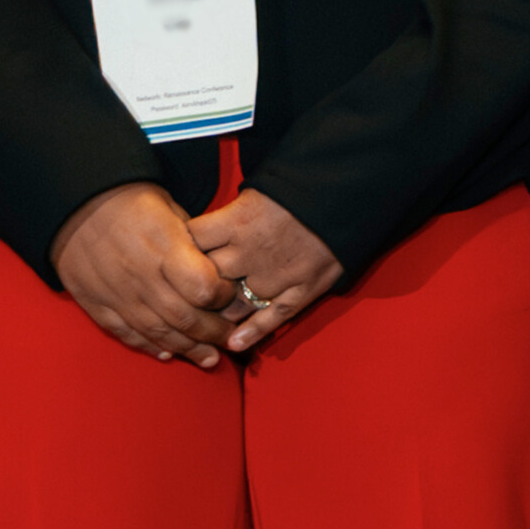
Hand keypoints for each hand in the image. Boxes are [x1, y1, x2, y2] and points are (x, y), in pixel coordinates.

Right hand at [56, 183, 250, 367]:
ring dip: (188, 349)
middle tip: (230, 339)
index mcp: (165, 249)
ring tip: (208, 358)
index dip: (223, 297)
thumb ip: (194, 245)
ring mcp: (118, 294)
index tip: (230, 296)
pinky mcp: (97, 304)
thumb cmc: (131, 202)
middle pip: (185, 318)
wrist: (76, 202)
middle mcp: (143, 277)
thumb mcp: (171, 211)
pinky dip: (148, 346)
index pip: (204, 288)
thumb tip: (218, 274)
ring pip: (159, 333)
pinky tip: (167, 353)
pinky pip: (126, 333)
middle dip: (213, 334)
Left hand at [190, 186, 342, 351]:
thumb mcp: (256, 190)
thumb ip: (229, 214)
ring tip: (210, 315)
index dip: (183, 247)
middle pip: (207, 277)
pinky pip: (271, 317)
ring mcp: (275, 276)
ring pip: (234, 303)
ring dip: (221, 310)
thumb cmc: (300, 185)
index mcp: (236, 222)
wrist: (348, 190)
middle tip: (190, 288)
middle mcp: (249, 253)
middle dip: (197, 282)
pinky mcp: (302, 289)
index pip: (191, 242)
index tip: (180, 251)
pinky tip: (235, 343)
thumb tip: (203, 233)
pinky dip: (252, 332)